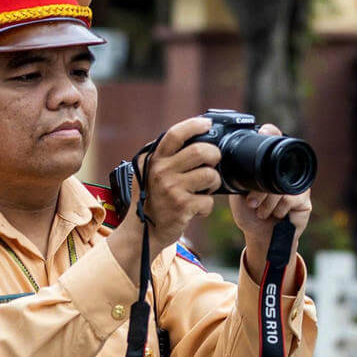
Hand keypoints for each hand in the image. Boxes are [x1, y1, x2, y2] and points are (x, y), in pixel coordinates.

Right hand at [112, 117, 220, 260]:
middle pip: (200, 151)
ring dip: (213, 183)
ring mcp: (171, 189)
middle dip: (214, 155)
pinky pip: (209, 200)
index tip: (207, 124)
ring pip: (210, 175)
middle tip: (213, 162)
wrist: (141, 233)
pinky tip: (196, 209)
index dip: (194, 125)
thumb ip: (163, 158)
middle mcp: (160, 172)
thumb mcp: (147, 175)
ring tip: (205, 190)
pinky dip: (207, 206)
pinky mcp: (182, 206)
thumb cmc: (150, 201)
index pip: (174, 134)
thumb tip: (191, 139)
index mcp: (152, 160)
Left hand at [229, 124, 310, 277]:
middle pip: (277, 166)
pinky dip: (276, 209)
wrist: (258, 236)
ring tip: (260, 210)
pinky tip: (273, 215)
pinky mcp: (306, 201)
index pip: (276, 140)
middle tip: (251, 201)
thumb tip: (232, 160)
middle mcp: (287, 172)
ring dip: (266, 202)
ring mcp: (299, 186)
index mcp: (271, 167)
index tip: (265, 130)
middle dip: (260, 188)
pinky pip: (289, 199)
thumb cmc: (248, 212)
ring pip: (281, 187)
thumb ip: (239, 175)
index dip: (272, 133)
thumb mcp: (238, 190)